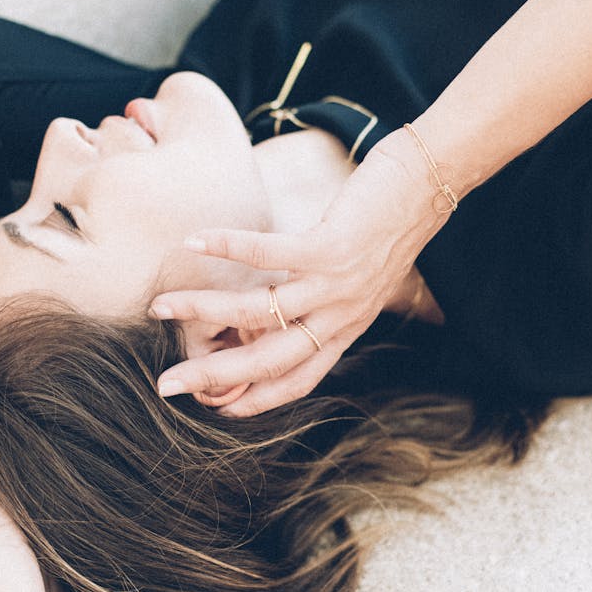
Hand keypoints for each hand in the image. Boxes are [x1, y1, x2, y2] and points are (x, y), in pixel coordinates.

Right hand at [152, 139, 446, 415]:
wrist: (429, 183)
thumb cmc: (388, 225)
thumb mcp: (361, 279)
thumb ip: (323, 300)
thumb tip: (277, 306)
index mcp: (346, 327)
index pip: (298, 380)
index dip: (256, 400)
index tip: (214, 408)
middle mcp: (340, 315)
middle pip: (269, 361)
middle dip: (214, 377)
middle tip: (167, 386)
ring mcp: (335, 284)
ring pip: (259, 312)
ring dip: (204, 311)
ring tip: (162, 306)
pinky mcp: (331, 247)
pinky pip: (269, 255)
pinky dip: (227, 248)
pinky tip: (194, 242)